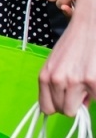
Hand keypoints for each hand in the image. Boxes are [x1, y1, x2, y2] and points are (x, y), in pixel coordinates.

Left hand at [41, 0, 95, 114]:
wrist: (90, 26)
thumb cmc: (74, 44)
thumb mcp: (57, 64)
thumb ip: (57, 85)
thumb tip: (70, 104)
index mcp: (45, 76)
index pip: (46, 108)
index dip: (57, 107)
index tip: (65, 101)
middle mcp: (57, 81)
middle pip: (63, 111)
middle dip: (72, 104)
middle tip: (79, 91)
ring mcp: (76, 82)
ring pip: (77, 110)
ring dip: (84, 100)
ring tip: (85, 82)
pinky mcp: (93, 83)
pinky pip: (95, 99)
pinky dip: (95, 93)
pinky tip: (94, 77)